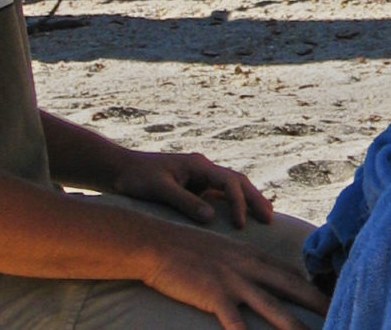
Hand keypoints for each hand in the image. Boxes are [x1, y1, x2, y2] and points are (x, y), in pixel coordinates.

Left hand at [112, 150, 274, 227]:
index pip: (229, 181)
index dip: (239, 202)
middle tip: (270, 218)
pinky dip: (234, 204)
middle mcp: (203, 169)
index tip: (242, 224)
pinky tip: (241, 218)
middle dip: (255, 198)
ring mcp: (200, 177)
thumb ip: (184, 202)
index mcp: (198, 165)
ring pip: (232, 187)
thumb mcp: (159, 189)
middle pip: (237, 181)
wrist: (119, 169)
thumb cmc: (136, 178)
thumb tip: (211, 218)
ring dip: (248, 200)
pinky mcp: (195, 187)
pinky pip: (220, 195)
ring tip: (265, 217)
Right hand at [144, 227, 327, 329]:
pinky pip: (237, 322)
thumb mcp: (225, 251)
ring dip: (295, 327)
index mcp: (254, 256)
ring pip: (274, 308)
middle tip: (341, 315)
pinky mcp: (215, 295)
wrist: (158, 244)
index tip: (334, 299)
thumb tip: (263, 276)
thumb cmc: (188, 250)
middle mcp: (250, 267)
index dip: (315, 289)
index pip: (293, 274)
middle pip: (293, 288)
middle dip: (319, 304)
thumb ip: (246, 263)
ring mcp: (234, 281)